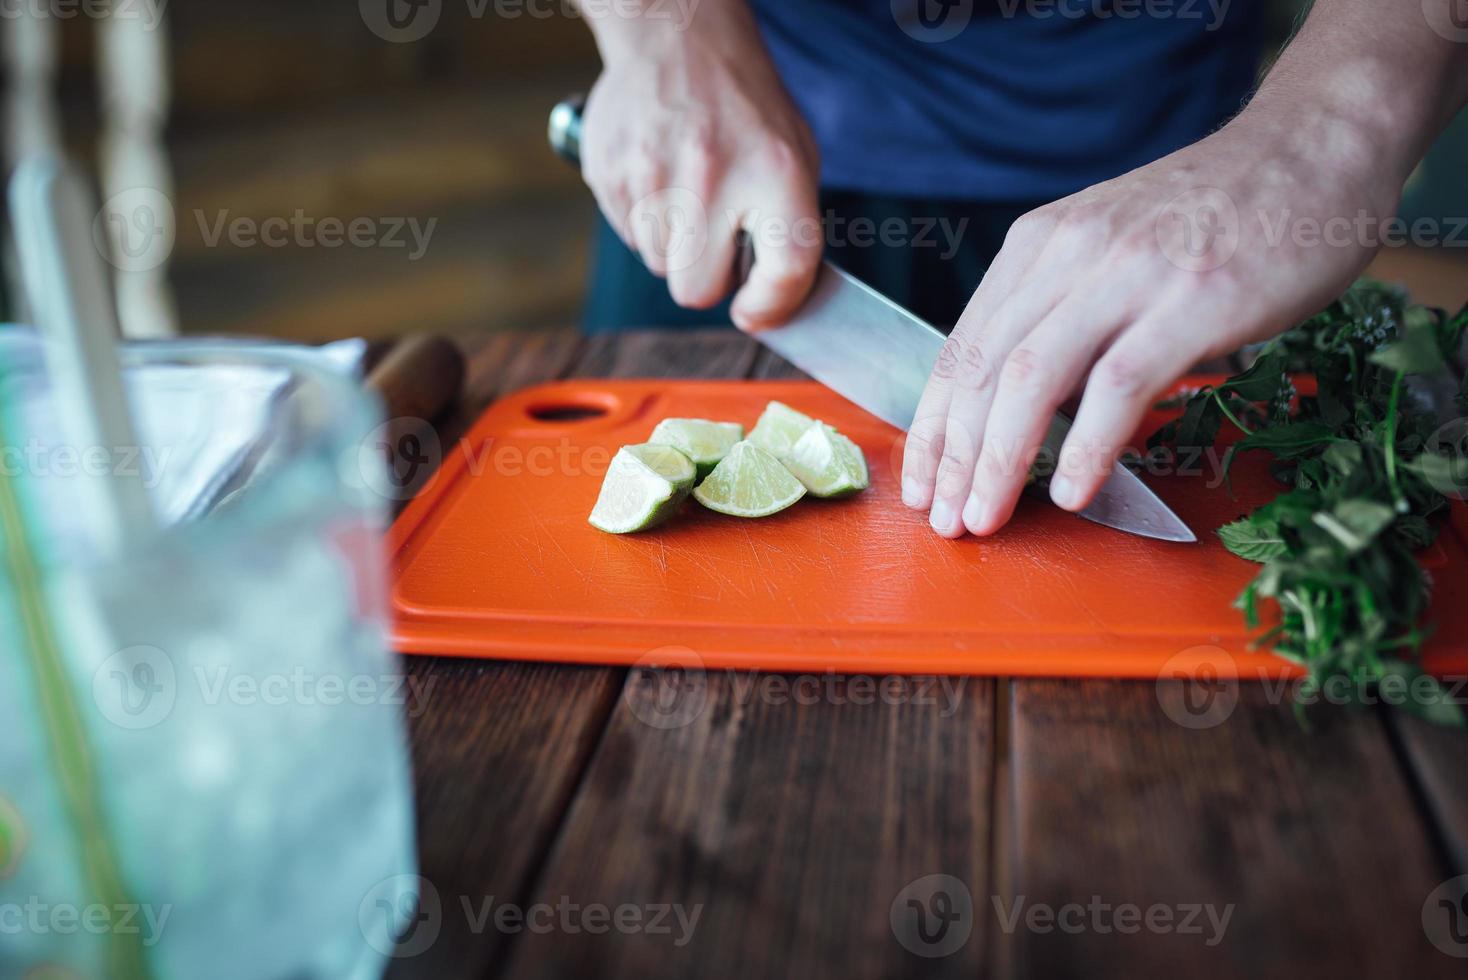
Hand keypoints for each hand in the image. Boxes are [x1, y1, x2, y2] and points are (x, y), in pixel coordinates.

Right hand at [580, 5, 821, 328]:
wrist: (676, 38)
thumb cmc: (744, 107)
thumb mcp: (793, 156)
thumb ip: (789, 229)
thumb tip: (772, 302)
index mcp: (775, 170)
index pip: (786, 267)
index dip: (772, 305)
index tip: (755, 312)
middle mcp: (713, 176)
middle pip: (697, 290)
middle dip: (707, 277)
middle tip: (716, 242)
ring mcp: (653, 177)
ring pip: (660, 268)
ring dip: (676, 247)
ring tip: (688, 194)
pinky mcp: (610, 176)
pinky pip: (631, 238)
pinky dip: (647, 222)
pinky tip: (660, 178)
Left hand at [901, 107, 1400, 537]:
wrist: (1313, 149)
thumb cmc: (1215, 214)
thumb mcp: (1110, 247)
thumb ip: (1063, 311)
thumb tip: (1021, 405)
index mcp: (1038, 245)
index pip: (962, 349)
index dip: (933, 427)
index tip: (921, 485)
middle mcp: (1069, 253)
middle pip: (985, 370)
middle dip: (954, 456)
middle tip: (946, 520)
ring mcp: (1129, 275)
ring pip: (1032, 379)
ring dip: (1000, 459)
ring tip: (986, 518)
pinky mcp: (1193, 300)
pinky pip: (1118, 385)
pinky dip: (1086, 447)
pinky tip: (1073, 492)